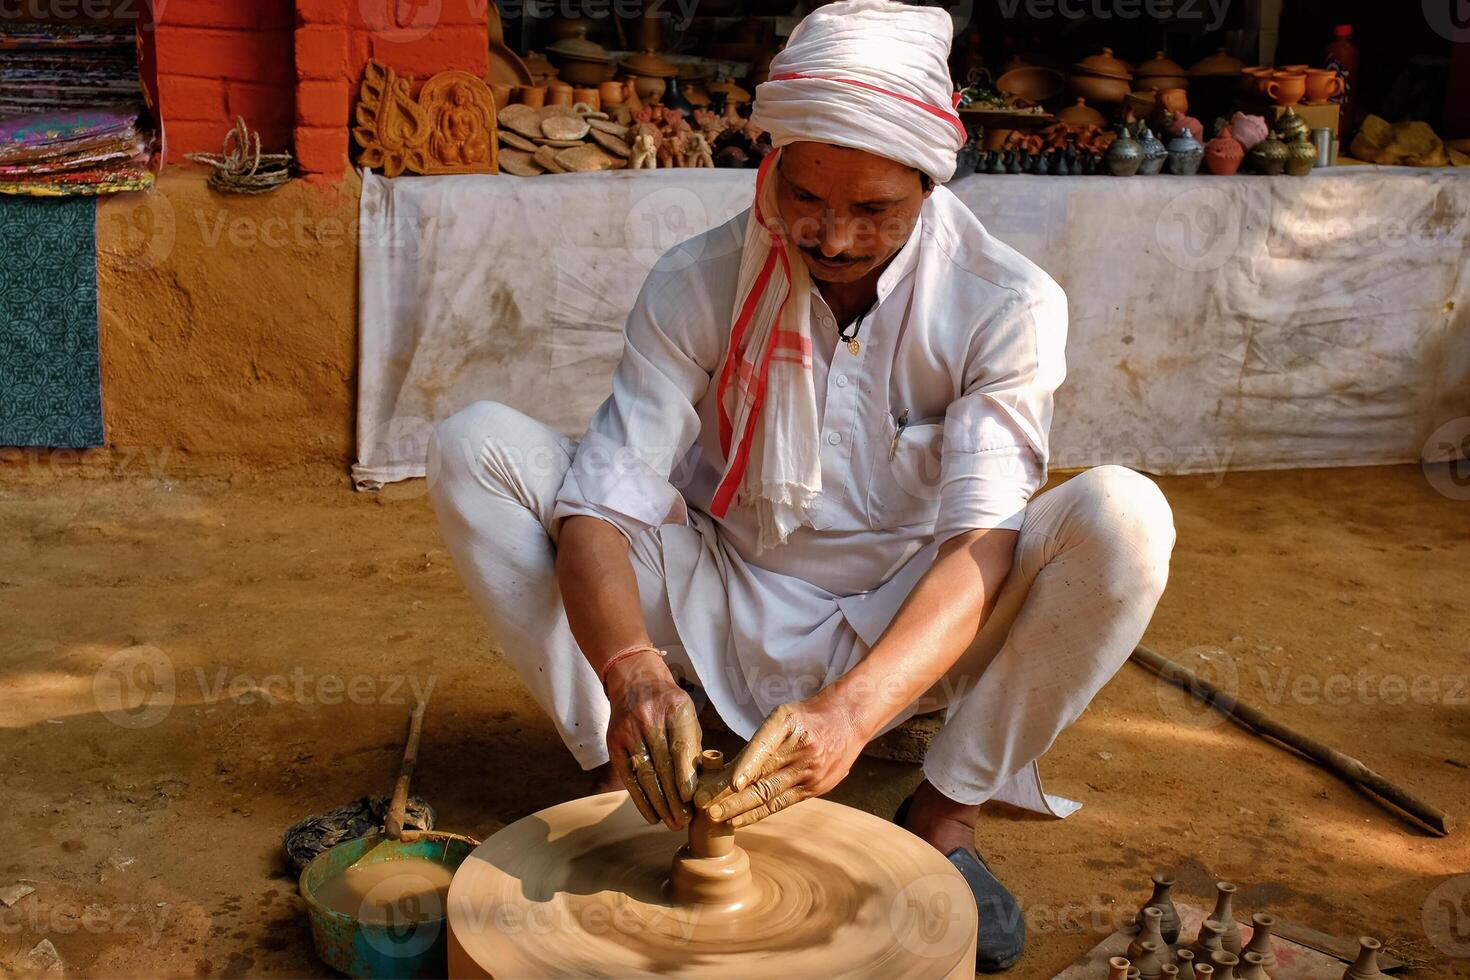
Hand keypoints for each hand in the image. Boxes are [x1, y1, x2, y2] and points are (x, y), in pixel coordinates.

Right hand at [604, 650, 700, 829]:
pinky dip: (640, 799)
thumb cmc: (668, 704)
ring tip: (671, 822)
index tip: (690, 799)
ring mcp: (628, 730)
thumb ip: (694, 744)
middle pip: (662, 764)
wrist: (634, 681)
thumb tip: (702, 784)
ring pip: (644, 772)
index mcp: (675, 708)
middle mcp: (649, 718)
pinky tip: (652, 815)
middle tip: (684, 821)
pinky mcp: (614, 742)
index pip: (680, 745)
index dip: (685, 774)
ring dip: (659, 802)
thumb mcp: (687, 714)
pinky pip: (628, 775)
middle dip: (674, 797)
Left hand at [694, 692, 865, 828]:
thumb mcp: (784, 716)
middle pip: (762, 777)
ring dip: (739, 808)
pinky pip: (782, 803)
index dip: (746, 766)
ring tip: (715, 817)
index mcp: (789, 725)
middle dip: (730, 794)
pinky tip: (738, 820)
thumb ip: (760, 742)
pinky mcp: (816, 788)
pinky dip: (758, 813)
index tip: (729, 783)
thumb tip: (725, 771)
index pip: (764, 747)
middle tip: (704, 805)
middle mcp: (801, 750)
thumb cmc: (807, 716)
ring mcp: (810, 772)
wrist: (849, 719)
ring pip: (769, 794)